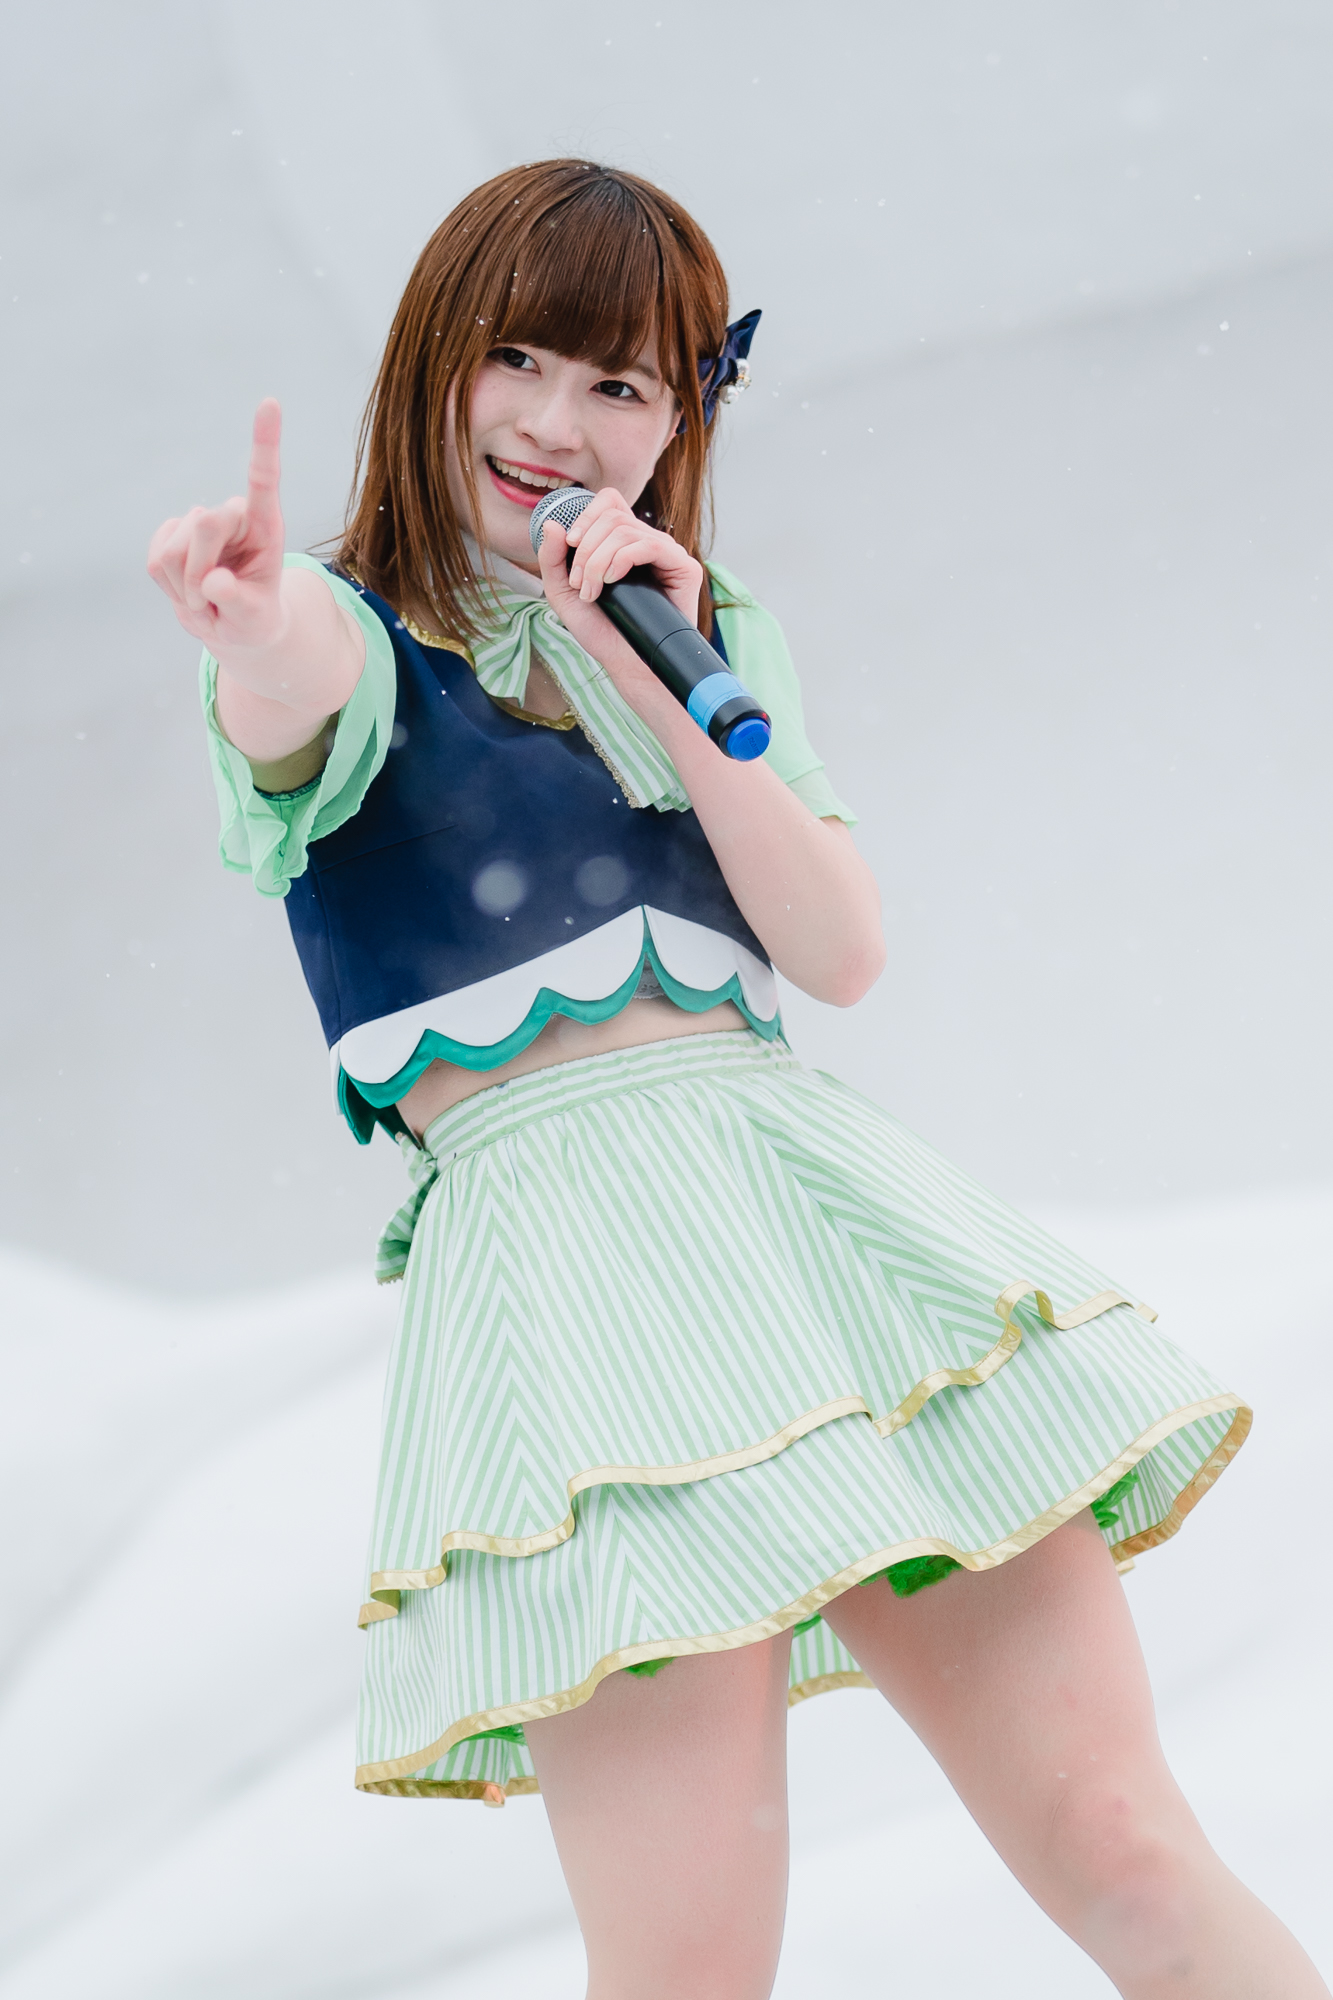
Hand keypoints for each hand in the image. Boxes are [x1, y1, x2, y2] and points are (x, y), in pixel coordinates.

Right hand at [147, 399, 286, 651]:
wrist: (230, 624)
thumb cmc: (255, 619)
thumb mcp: (256, 620)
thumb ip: (239, 601)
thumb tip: (214, 582)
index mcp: (266, 526)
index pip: (264, 478)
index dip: (264, 441)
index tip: (270, 401)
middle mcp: (233, 515)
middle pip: (203, 526)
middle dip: (201, 574)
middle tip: (213, 602)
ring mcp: (199, 522)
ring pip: (173, 550)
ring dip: (185, 587)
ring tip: (206, 599)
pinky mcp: (171, 533)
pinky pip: (156, 559)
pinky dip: (168, 586)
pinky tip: (187, 588)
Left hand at [536, 487, 703, 671]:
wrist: (626, 664)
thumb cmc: (600, 631)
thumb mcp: (563, 593)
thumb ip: (551, 559)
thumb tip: (552, 523)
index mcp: (623, 541)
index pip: (609, 502)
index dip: (587, 515)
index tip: (571, 544)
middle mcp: (647, 543)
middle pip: (612, 516)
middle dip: (586, 548)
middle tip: (579, 584)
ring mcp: (667, 553)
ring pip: (626, 530)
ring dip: (598, 560)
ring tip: (591, 592)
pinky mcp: (685, 568)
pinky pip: (650, 545)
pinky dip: (622, 559)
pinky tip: (612, 581)